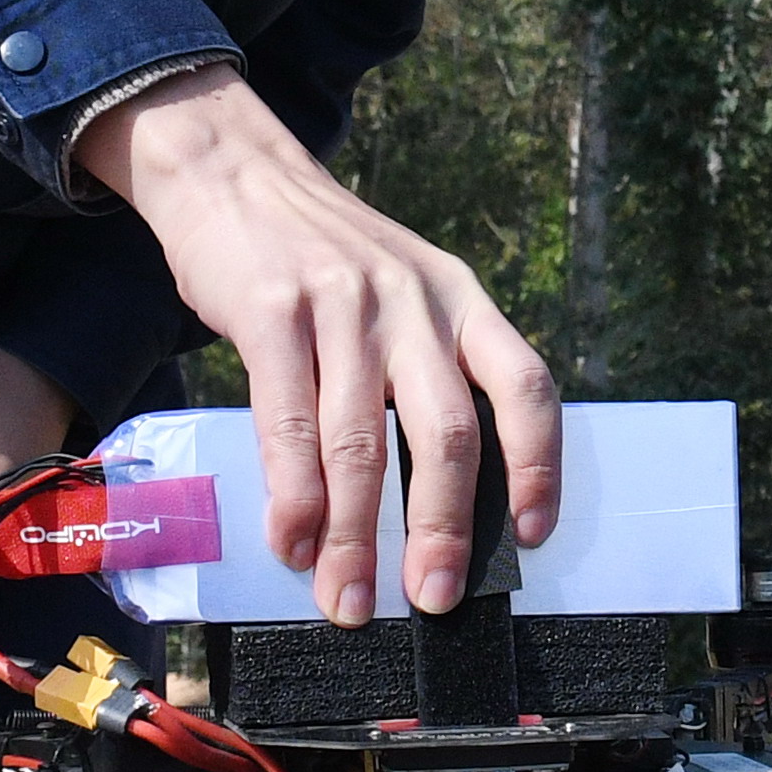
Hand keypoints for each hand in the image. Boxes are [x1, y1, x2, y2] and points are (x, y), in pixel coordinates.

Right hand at [75, 62, 558, 623]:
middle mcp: (415, 302)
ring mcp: (344, 305)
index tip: (532, 535)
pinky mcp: (273, 312)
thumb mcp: (403, 291)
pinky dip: (293, 495)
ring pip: (362, 441)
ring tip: (346, 598)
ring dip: (356, 535)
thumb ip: (425, 372)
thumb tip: (441, 498)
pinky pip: (289, 421)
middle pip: (449, 431)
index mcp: (460, 301)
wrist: (233, 172)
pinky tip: (293, 542)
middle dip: (444, 528)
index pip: (525, 388)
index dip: (538, 467)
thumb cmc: (322, 257)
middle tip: (432, 599)